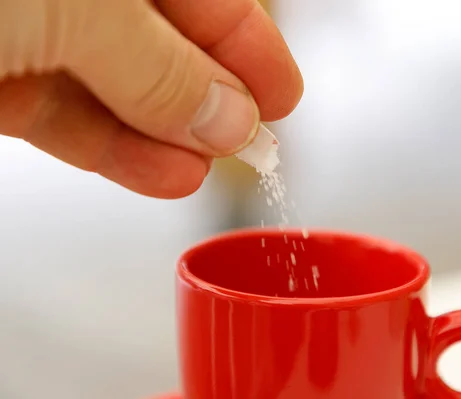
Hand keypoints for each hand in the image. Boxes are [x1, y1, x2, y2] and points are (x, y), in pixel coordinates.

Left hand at [0, 0, 302, 197]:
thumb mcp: (84, 7)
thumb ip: (160, 67)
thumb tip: (227, 116)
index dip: (253, 48)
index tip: (283, 97)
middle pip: (164, 46)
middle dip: (212, 100)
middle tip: (249, 142)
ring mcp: (27, 31)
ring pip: (115, 91)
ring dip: (168, 139)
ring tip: (204, 169)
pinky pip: (63, 119)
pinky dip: (112, 152)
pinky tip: (160, 174)